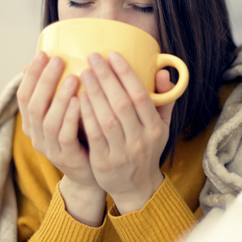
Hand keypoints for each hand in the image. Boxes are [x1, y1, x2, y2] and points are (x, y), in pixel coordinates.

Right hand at [16, 52, 104, 225]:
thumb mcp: (66, 112)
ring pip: (48, 120)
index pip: (23, 95)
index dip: (31, 75)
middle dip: (45, 80)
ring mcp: (50, 148)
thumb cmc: (81, 136)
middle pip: (33, 105)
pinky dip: (71, 117)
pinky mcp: (66, 158)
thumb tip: (57, 56)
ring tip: (72, 77)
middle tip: (57, 59)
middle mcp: (36, 135)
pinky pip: (65, 136)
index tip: (42, 53)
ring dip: (59, 97)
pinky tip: (80, 101)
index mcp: (32, 122)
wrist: (91, 174)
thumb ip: (60, 92)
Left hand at [80, 52, 174, 214]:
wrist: (137, 187)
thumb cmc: (147, 148)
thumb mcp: (162, 125)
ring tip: (83, 73)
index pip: (141, 96)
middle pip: (122, 105)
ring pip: (107, 119)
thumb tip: (162, 71)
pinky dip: (85, 116)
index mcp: (155, 128)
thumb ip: (163, 98)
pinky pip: (94, 135)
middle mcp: (140, 140)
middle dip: (106, 78)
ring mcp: (122, 152)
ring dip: (94, 94)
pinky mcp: (103, 162)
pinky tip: (77, 99)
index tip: (113, 55)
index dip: (126, 74)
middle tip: (93, 58)